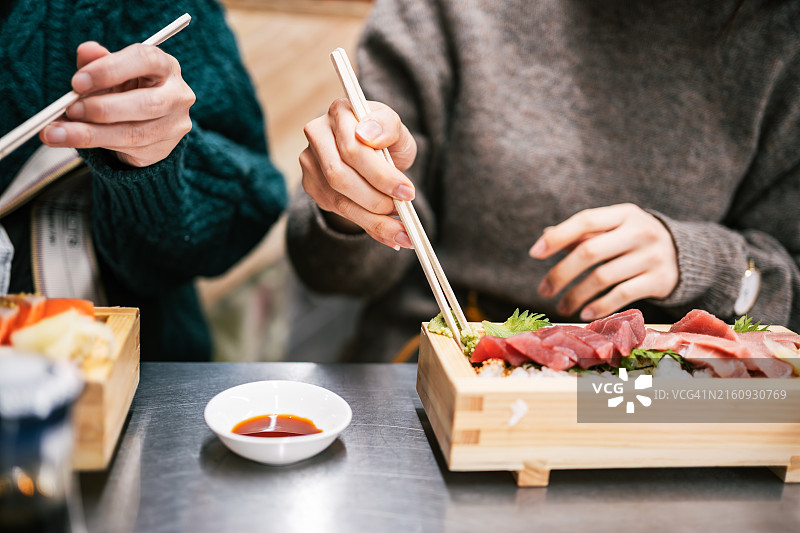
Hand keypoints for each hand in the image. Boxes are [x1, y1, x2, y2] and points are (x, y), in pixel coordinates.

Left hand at [39, 41, 195, 166]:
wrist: (146, 120)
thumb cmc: (127, 87)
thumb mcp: (111, 71)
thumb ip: (97, 61)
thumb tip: (86, 51)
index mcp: (165, 65)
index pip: (144, 61)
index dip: (110, 70)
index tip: (77, 82)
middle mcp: (178, 95)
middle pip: (146, 104)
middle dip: (103, 108)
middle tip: (71, 109)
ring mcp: (174, 125)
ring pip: (135, 133)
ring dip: (93, 133)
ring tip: (59, 132)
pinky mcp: (164, 149)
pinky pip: (129, 149)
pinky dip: (97, 144)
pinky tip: (73, 140)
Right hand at [299, 98, 417, 248]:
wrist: (374, 150)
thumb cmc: (386, 137)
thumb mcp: (397, 128)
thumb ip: (388, 126)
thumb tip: (368, 135)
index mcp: (340, 112)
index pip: (353, 149)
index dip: (381, 175)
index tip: (407, 191)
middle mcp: (318, 135)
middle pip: (340, 176)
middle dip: (376, 199)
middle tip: (403, 210)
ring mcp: (310, 162)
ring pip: (338, 199)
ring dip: (373, 219)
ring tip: (401, 231)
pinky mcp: (312, 186)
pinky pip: (339, 212)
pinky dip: (368, 226)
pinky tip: (389, 233)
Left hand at [529, 203, 678, 320]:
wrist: (684, 254)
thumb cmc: (634, 240)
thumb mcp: (614, 228)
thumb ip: (583, 233)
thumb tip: (545, 237)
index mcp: (624, 214)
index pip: (585, 220)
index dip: (558, 237)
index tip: (535, 253)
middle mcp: (639, 231)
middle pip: (590, 252)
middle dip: (561, 274)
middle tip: (544, 290)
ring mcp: (651, 256)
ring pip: (602, 277)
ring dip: (576, 295)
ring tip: (561, 306)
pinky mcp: (660, 280)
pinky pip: (622, 295)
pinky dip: (599, 305)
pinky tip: (585, 313)